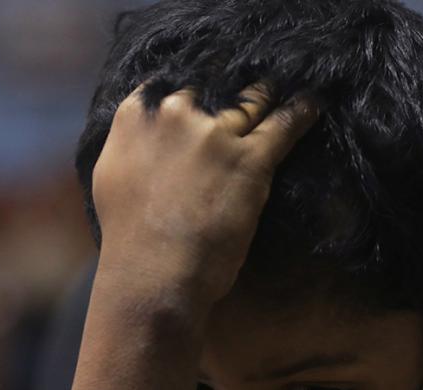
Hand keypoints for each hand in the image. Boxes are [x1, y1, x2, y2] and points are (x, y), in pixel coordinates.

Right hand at [91, 83, 318, 309]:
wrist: (151, 273)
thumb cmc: (126, 237)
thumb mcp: (111, 177)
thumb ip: (130, 146)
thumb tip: (140, 138)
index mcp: (136, 117)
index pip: (171, 84)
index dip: (194, 91)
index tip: (206, 96)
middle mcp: (175, 114)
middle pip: (212, 89)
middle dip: (229, 91)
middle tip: (244, 96)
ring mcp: (215, 134)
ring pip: (250, 101)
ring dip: (266, 97)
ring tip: (281, 93)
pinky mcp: (250, 159)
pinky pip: (283, 125)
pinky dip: (300, 113)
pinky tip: (311, 106)